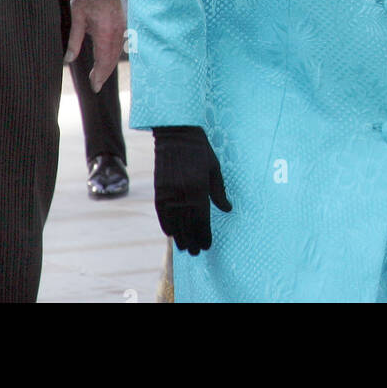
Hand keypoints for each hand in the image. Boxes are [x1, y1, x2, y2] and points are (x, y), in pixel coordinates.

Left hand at [66, 0, 124, 91]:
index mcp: (105, 33)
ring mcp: (123, 28)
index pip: (103, 61)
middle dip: (104, 74)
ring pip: (118, 53)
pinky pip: (121, 44)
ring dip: (109, 65)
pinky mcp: (125, 24)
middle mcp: (117, 33)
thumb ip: (74, 41)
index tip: (94, 86)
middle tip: (95, 84)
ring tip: (100, 74)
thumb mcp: (77, 18)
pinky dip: (115, 54)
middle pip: (112, 60)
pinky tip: (109, 58)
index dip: (99, 76)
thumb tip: (69, 59)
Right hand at [153, 125, 230, 254]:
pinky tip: (170, 234)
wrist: (177, 135)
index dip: (205, 234)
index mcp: (199, 189)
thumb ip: (219, 191)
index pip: (202, 219)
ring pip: (174, 222)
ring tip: (185, 248)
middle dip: (193, 240)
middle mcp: (183, 194)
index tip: (208, 245)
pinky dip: (166, 225)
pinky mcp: (159, 190)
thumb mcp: (215, 168)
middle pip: (188, 225)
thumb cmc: (200, 150)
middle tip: (197, 252)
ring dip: (180, 237)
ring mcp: (169, 193)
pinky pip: (162, 213)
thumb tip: (228, 209)